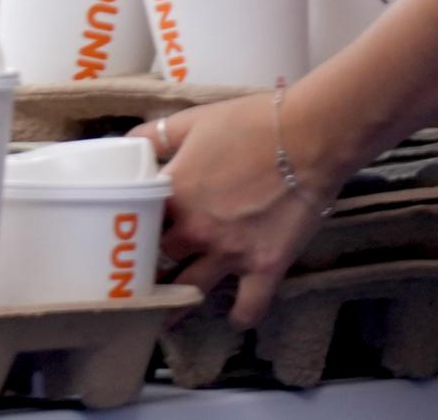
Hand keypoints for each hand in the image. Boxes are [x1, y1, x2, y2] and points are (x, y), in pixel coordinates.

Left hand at [130, 93, 332, 327]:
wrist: (310, 136)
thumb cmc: (251, 123)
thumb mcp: (193, 121)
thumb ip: (155, 135)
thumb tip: (126, 144)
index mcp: (174, 195)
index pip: (138, 223)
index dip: (134, 229)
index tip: (132, 233)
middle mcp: (195, 231)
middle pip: (160, 261)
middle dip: (154, 265)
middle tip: (151, 271)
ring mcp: (230, 253)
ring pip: (191, 293)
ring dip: (178, 306)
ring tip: (167, 316)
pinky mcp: (265, 266)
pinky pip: (248, 306)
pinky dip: (240, 314)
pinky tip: (234, 315)